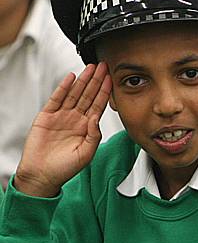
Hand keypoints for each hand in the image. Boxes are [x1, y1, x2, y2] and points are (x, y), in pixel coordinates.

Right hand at [14, 63, 111, 197]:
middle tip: (104, 66)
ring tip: (91, 68)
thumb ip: (94, 135)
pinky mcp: (47, 116)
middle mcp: (75, 119)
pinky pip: (56, 99)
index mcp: (87, 127)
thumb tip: (96, 117)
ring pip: (75, 93)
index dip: (105, 91)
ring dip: (83, 80)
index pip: (98, 105)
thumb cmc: (64, 168)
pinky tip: (71, 78)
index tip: (111, 79)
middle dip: (97, 80)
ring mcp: (62, 116)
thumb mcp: (86, 153)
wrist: (42, 175)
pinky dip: (63, 87)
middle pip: (88, 95)